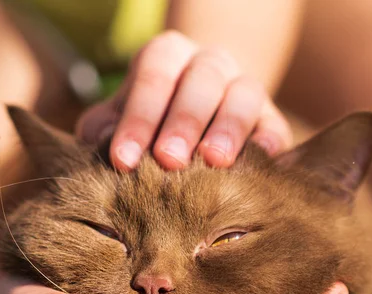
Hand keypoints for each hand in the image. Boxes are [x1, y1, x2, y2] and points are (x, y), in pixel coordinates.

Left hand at [76, 30, 292, 170]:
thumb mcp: (122, 115)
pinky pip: (275, 124)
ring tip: (215, 160)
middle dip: (184, 121)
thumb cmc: (151, 119)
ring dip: (229, 127)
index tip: (123, 160)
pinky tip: (263, 158)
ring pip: (244, 95)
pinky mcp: (270, 118)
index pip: (153, 77)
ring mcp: (244, 87)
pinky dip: (270, 140)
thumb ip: (105, 126)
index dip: (138, 118)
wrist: (201, 109)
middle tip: (169, 161)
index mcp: (168, 55)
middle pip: (201, 81)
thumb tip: (96, 143)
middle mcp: (209, 63)